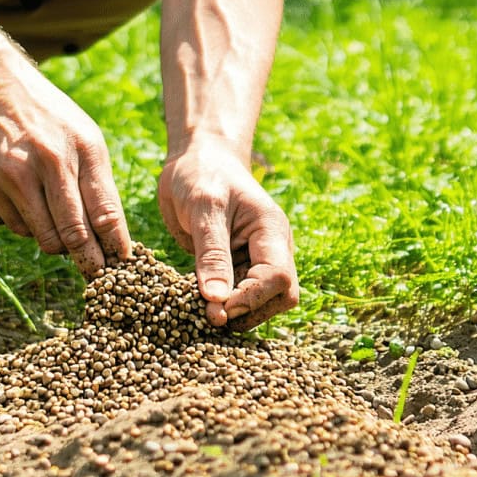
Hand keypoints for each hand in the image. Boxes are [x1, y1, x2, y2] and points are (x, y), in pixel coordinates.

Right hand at [0, 55, 131, 275]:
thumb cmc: (45, 113)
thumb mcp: (83, 136)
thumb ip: (99, 185)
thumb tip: (110, 237)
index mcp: (70, 153)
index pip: (100, 216)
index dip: (112, 248)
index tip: (120, 267)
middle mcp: (35, 168)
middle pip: (67, 238)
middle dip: (84, 257)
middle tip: (92, 267)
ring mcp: (1, 179)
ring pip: (35, 237)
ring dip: (47, 232)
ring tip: (46, 200)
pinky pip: (5, 225)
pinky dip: (16, 218)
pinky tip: (16, 190)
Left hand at [158, 138, 297, 329]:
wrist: (196, 159)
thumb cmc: (202, 174)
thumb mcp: (203, 208)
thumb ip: (211, 253)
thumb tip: (216, 301)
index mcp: (271, 230)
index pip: (278, 277)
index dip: (251, 299)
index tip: (217, 308)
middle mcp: (272, 247)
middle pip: (281, 296)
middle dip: (249, 312)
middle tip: (208, 317)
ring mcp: (256, 258)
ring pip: (263, 302)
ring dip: (237, 314)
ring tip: (202, 314)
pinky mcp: (237, 266)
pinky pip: (240, 295)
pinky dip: (224, 305)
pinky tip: (199, 307)